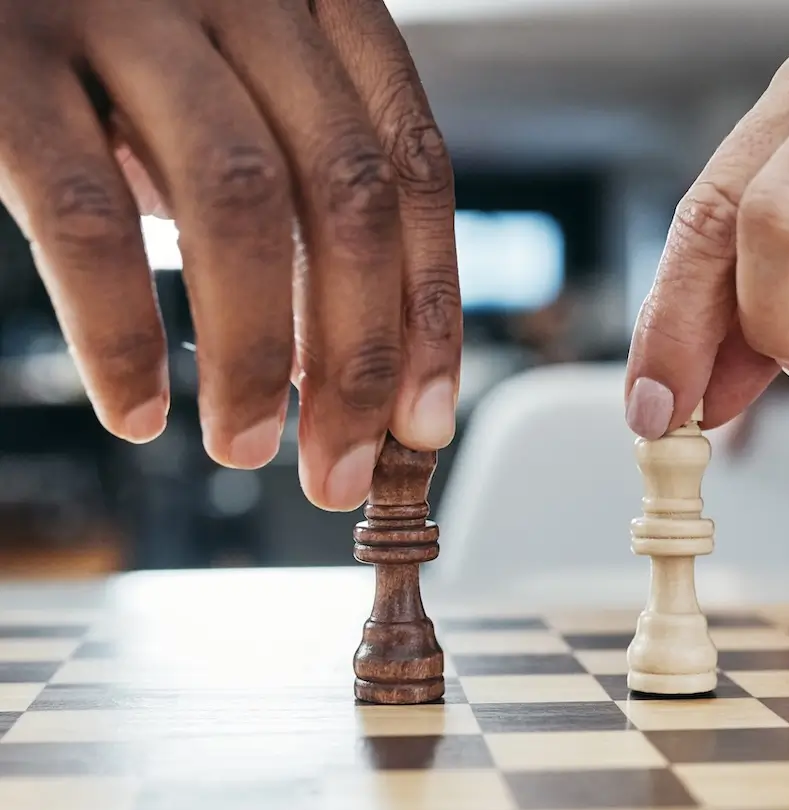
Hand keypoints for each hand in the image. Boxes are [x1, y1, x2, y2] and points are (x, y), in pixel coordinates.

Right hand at [0, 0, 460, 510]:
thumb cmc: (118, 62)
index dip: (429, 311)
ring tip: (243, 447)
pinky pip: (86, 219)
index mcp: (314, 3)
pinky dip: (120, 335)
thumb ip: (301, 204)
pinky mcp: (5, 56)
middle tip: (339, 468)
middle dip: (355, 358)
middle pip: (345, 195)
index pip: (411, 170)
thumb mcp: (238, 106)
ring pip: (237, 204)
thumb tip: (346, 369)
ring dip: (253, 356)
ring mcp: (121, 7)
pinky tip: (137, 410)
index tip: (424, 422)